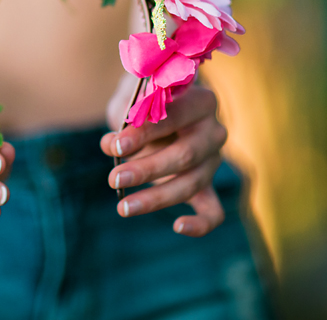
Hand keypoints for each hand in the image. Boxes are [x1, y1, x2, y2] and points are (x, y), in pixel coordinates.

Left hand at [100, 83, 227, 236]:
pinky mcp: (208, 186)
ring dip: (157, 198)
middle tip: (115, 179)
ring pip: (192, 184)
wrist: (159, 107)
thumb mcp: (131, 100)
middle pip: (186, 155)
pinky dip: (200, 224)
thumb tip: (112, 145)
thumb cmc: (143, 101)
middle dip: (148, 170)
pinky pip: (213, 212)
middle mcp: (214, 131)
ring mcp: (213, 161)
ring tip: (123, 207)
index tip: (118, 145)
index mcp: (201, 100)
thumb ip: (124, 117)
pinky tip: (177, 226)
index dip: (145, 132)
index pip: (175, 117)